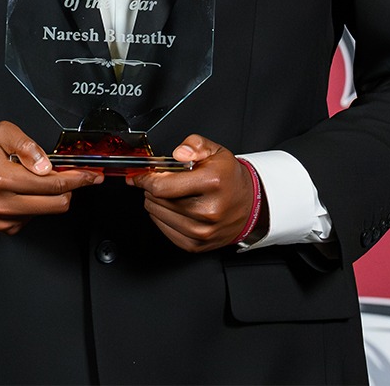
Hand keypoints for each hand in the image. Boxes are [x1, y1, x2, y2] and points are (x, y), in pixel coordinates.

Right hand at [0, 122, 101, 233]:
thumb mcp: (1, 133)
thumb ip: (26, 145)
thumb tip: (46, 165)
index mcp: (2, 177)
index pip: (52, 184)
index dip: (78, 178)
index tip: (92, 176)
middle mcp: (2, 202)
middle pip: (57, 203)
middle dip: (69, 188)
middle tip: (71, 175)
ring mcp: (2, 218)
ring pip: (47, 211)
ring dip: (50, 196)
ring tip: (36, 179)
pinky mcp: (3, 227)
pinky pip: (33, 218)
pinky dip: (36, 204)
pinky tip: (24, 191)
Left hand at [129, 134, 259, 251]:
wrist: (250, 206)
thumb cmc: (228, 179)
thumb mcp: (215, 152)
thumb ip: (194, 145)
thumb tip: (179, 153)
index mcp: (212, 183)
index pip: (162, 186)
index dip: (144, 179)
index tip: (139, 176)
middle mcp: (209, 211)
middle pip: (157, 201)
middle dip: (151, 189)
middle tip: (159, 182)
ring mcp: (203, 231)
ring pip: (157, 215)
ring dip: (155, 203)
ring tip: (168, 194)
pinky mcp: (197, 245)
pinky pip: (164, 230)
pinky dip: (161, 218)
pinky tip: (172, 209)